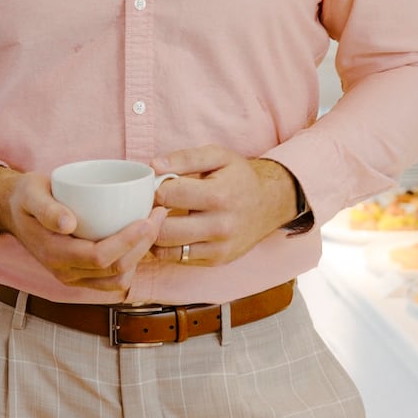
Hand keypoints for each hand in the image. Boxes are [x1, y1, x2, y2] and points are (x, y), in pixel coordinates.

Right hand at [0, 164, 168, 294]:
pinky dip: (131, 263)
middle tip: (158, 215)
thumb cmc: (26, 197)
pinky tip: (139, 239)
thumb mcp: (31, 194)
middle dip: (143, 245)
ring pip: (118, 280)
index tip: (146, 218)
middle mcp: (65, 272)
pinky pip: (113, 280)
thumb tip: (68, 223)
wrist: (14, 210)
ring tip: (152, 225)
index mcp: (54, 254)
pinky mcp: (82, 275)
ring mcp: (74, 277)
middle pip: (115, 270)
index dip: (127, 241)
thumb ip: (46, 208)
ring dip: (140, 256)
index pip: (99, 257)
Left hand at [149, 146, 297, 265]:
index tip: (153, 184)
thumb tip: (154, 166)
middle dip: (149, 215)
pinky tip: (168, 231)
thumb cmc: (239, 177)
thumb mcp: (217, 156)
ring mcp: (219, 248)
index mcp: (219, 195)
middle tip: (148, 204)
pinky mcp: (216, 261)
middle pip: (164, 229)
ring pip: (167, 249)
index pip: (168, 195)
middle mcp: (220, 226)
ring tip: (155, 218)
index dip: (153, 188)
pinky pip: (177, 259)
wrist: (270, 203)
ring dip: (153, 234)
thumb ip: (185, 158)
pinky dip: (166, 247)